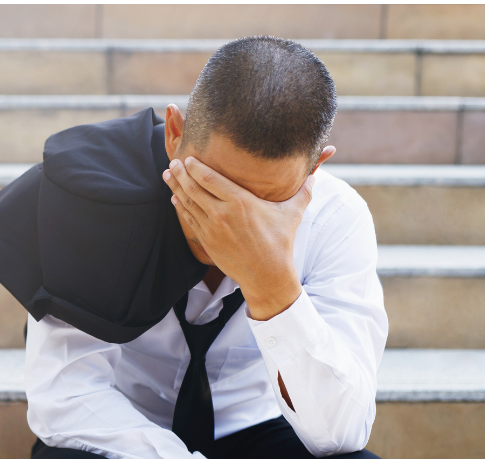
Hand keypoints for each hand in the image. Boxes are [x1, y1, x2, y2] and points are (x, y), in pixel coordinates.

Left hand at [163, 157, 312, 320]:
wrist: (266, 275)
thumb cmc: (280, 243)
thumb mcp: (293, 213)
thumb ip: (303, 191)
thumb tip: (316, 174)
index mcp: (240, 202)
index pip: (211, 179)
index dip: (196, 167)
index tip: (188, 157)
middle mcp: (222, 213)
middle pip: (194, 188)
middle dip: (180, 173)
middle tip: (172, 161)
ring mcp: (212, 228)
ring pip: (188, 203)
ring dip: (176, 187)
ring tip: (167, 174)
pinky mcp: (207, 242)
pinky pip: (189, 220)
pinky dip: (181, 207)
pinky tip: (175, 198)